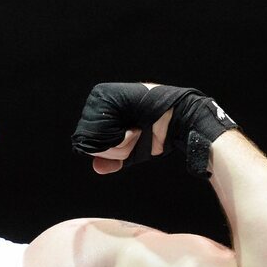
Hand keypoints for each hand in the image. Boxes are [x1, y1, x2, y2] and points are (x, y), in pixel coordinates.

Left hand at [72, 82, 237, 177]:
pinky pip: (105, 136)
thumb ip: (112, 158)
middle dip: (115, 149)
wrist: (179, 119)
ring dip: (121, 145)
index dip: (108, 150)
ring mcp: (102, 99)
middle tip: (136, 135)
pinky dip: (123, 141)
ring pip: (97, 141)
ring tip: (138, 131)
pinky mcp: (107, 100)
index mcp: (102, 109)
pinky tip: (137, 130)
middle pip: (90, 142)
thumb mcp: (132, 148)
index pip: (87, 140)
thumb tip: (97, 168)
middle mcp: (99, 100)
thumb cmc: (157, 133)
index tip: (131, 139)